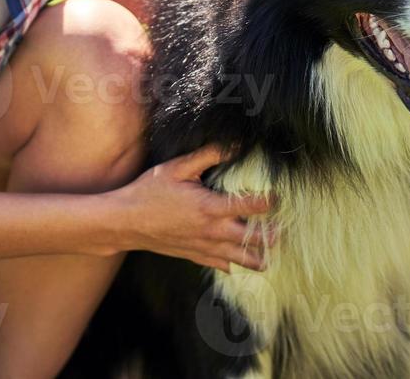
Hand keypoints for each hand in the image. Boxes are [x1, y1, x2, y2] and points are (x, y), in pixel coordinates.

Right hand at [107, 142, 277, 271]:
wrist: (125, 222)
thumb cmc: (149, 191)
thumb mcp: (177, 168)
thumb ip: (207, 156)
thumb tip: (233, 144)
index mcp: (211, 207)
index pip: (253, 207)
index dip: (271, 201)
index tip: (278, 194)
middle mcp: (213, 232)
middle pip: (257, 240)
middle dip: (275, 233)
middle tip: (284, 224)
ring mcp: (205, 248)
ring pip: (245, 260)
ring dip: (262, 255)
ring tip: (273, 248)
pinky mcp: (196, 257)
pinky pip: (224, 266)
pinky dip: (236, 263)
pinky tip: (241, 258)